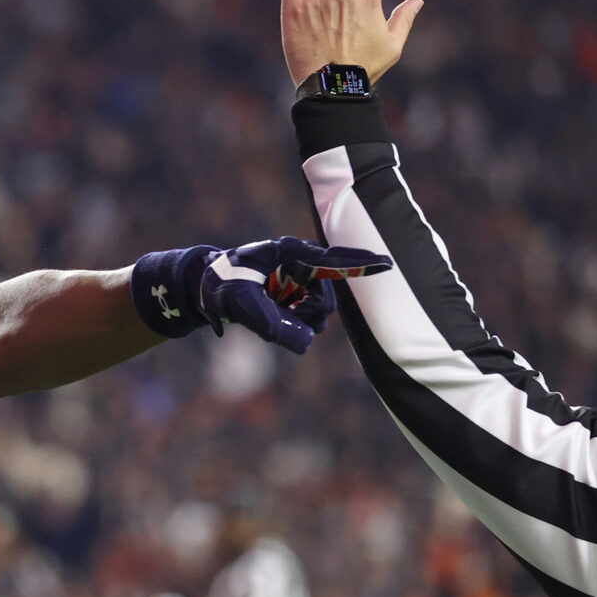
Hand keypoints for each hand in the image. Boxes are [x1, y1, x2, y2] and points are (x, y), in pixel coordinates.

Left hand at [131, 236, 390, 353]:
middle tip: (277, 314)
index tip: (388, 264)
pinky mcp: (299, 291)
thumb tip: (306, 343)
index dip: (361, 264)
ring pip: (320, 312)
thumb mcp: (238, 304)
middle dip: (308, 315)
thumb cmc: (221, 285)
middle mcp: (301, 263)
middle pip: (326, 301)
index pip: (333, 260)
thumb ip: (269, 323)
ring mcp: (302, 277)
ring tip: (271, 312)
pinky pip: (310, 317)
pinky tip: (276, 313)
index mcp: (289, 253)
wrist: (207, 285)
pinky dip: (295, 322)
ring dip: (300, 321)